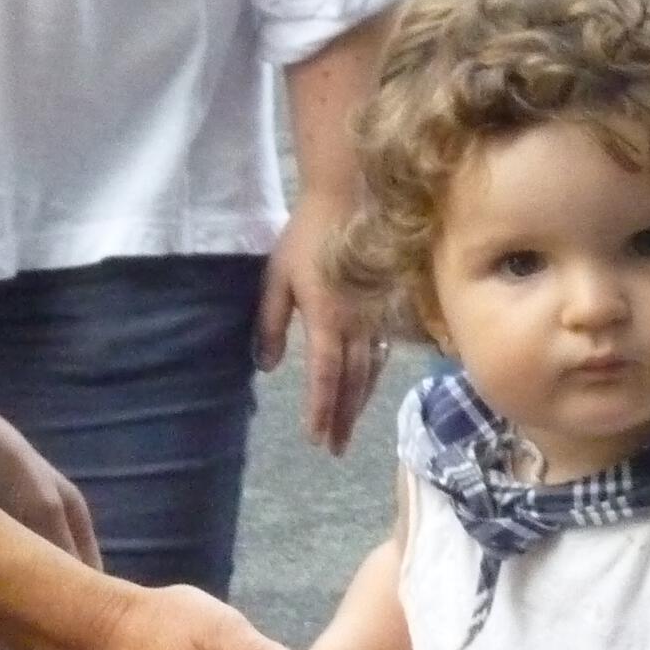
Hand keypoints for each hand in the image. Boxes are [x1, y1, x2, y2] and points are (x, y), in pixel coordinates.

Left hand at [0, 411, 100, 649]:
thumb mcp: (39, 503)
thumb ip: (58, 550)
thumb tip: (84, 598)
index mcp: (69, 521)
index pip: (88, 582)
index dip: (87, 620)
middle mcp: (39, 537)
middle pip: (49, 600)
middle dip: (50, 641)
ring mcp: (0, 547)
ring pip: (12, 608)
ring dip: (15, 644)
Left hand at [259, 190, 383, 454]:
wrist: (346, 199)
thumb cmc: (306, 237)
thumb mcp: (276, 279)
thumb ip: (270, 323)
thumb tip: (265, 366)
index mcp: (328, 319)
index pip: (324, 375)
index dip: (320, 408)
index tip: (314, 436)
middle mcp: (356, 324)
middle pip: (352, 382)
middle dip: (342, 418)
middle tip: (334, 449)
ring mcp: (374, 316)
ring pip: (369, 372)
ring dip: (358, 405)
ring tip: (347, 430)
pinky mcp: (383, 307)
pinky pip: (381, 353)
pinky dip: (372, 378)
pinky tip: (366, 391)